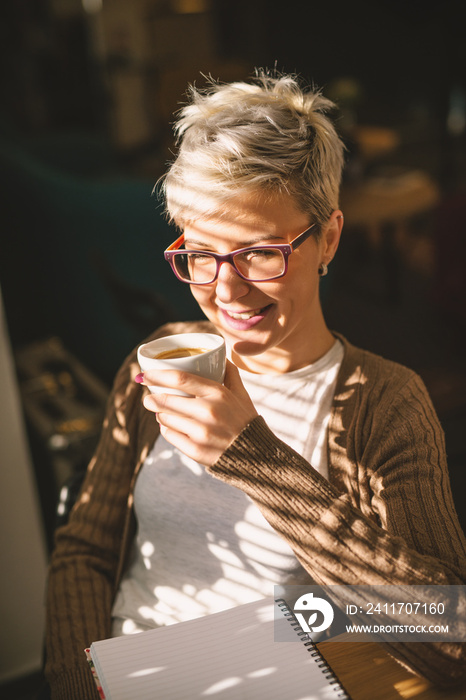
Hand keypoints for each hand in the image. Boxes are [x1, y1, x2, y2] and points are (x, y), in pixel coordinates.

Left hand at [140, 360, 257, 465]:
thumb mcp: (241, 393)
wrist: (258, 456)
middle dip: (151, 397)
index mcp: (219, 394)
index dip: (157, 375)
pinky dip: (166, 429)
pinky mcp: (195, 451)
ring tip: (163, 411)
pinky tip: (171, 426)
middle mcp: (208, 412)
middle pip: (166, 400)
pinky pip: (169, 435)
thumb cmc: (246, 421)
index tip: (146, 374)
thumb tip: (220, 354)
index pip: (180, 378)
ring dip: (160, 413)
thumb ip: (229, 372)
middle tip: (148, 396)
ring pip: (165, 418)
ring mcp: (201, 433)